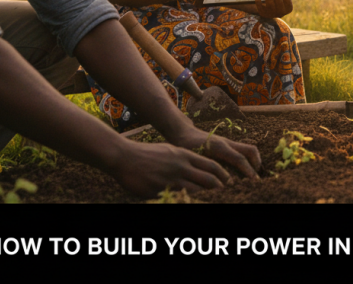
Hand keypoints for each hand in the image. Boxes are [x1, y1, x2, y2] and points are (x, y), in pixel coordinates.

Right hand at [109, 140, 232, 196]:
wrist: (125, 157)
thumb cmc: (147, 153)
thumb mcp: (169, 150)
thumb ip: (184, 157)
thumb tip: (197, 164)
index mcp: (184, 155)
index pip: (211, 165)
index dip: (222, 174)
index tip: (228, 180)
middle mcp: (181, 167)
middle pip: (208, 180)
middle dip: (218, 187)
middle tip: (224, 192)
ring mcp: (171, 180)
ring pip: (196, 191)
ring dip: (205, 196)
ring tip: (211, 200)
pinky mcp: (161, 190)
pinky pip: (179, 198)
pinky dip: (187, 201)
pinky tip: (190, 203)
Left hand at [166, 125, 261, 179]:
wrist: (184, 133)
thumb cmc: (187, 147)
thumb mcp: (194, 159)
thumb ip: (207, 170)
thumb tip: (218, 184)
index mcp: (219, 147)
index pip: (239, 159)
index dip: (248, 171)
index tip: (254, 181)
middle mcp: (227, 142)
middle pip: (250, 150)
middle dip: (257, 164)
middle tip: (256, 178)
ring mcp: (229, 142)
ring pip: (248, 149)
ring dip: (253, 161)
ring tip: (251, 175)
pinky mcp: (228, 144)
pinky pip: (243, 150)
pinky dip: (247, 160)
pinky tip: (243, 171)